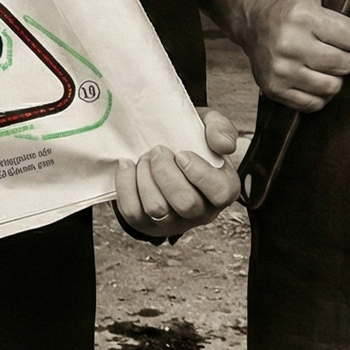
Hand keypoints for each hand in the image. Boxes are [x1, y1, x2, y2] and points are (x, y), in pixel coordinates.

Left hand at [115, 109, 240, 237]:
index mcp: (223, 189)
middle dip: (166, 172)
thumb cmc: (188, 139)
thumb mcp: (207, 125)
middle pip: (186, 203)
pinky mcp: (146, 224)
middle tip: (158, 151)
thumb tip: (224, 145)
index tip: (181, 154)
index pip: (221, 193)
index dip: (199, 173)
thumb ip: (220, 128)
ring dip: (145, 177)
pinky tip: (128, 166)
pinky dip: (126, 185)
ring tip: (145, 159)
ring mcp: (173, 222)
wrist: (159, 146)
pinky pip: (133, 212)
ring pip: (157, 209)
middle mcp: (201, 211)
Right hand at [241, 0, 349, 111]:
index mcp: (303, 15)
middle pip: (345, 64)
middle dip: (343, 56)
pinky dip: (317, 94)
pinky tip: (309, 76)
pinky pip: (314, 104)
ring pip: (332, 87)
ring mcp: (280, 69)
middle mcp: (288, 42)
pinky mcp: (274, 88)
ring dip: (331, 76)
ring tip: (319, 62)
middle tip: (328, 47)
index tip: (336, 29)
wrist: (254, 19)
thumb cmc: (298, 7)